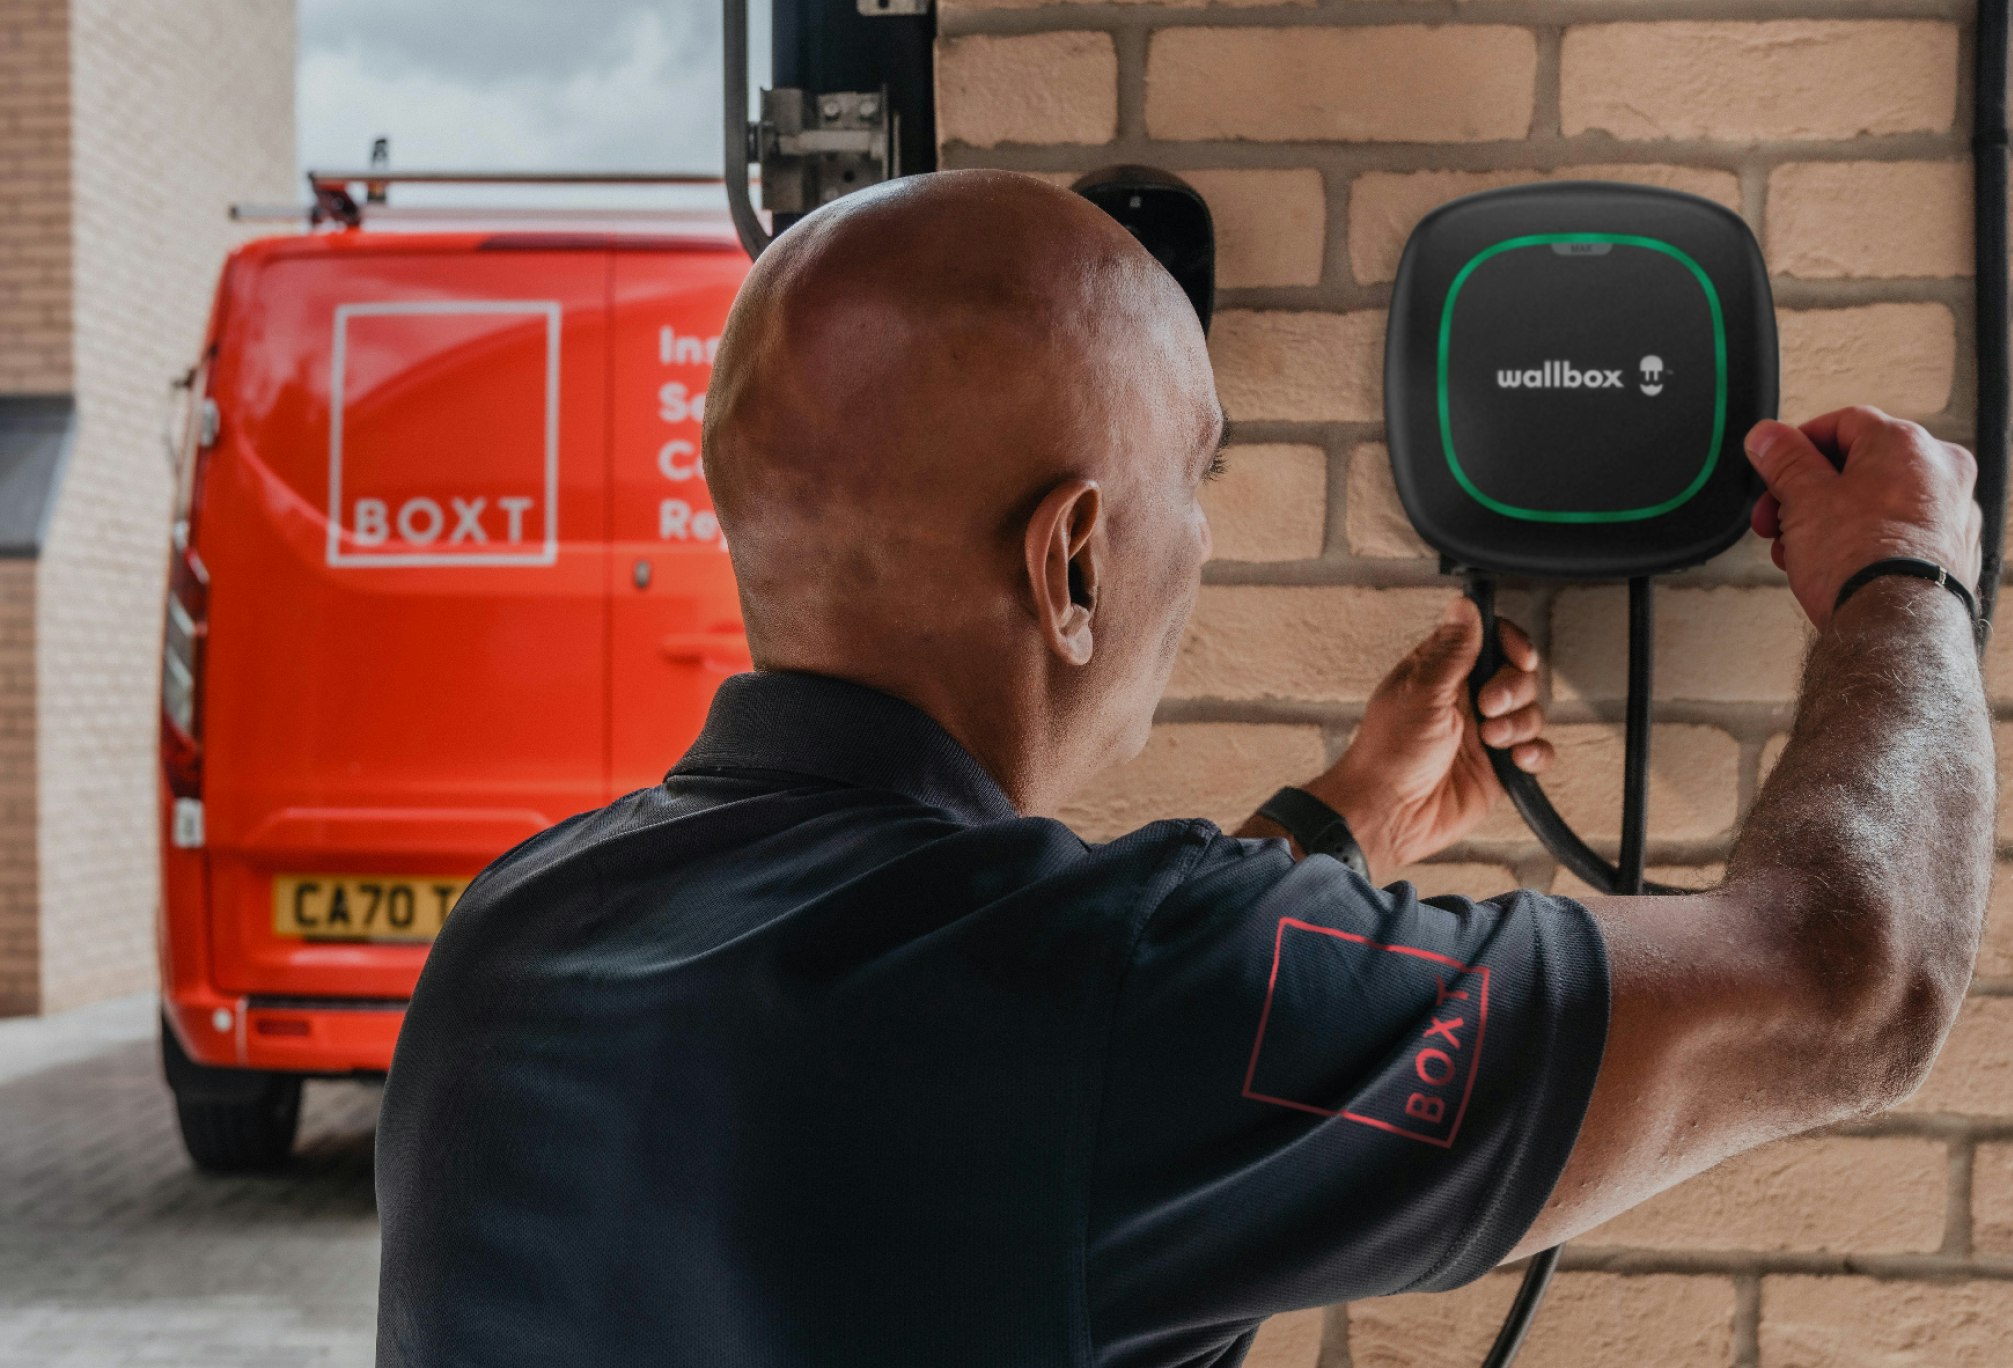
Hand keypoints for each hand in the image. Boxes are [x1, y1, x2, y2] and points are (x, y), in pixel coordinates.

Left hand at [1295, 596, 1551, 871]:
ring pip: (1530, 712)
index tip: (1518, 656)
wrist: (1389, 814)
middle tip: (1487, 708)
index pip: (1490, 640)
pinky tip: (1517, 759)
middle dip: (1513, 689)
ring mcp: (1485, 733)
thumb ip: (1451, 650)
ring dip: (1518, 724)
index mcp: (1442, 672)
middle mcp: (1466, 699)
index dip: (1511, 643)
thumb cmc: (1389, 754)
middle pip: (1518, 675)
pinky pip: (1536, 751)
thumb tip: (1465, 606)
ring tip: (1489, 741)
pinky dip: (1535, 753)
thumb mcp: (1421, 692)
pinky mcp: (1498, 767)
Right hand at [1746, 408, 1979, 629]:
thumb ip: (1783, 459)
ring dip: (1828, 519)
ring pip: (1876, 500)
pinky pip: (1897, 531)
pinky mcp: (1951, 550)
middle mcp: (1940, 470)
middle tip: (1778, 514)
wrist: (1896, 626)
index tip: (1774, 464)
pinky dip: (1862, 539)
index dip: (1797, 445)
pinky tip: (1832, 563)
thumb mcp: (1802, 498)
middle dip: (1807, 492)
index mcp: (1906, 444)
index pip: (1842, 422)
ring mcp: (1951, 512)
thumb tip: (1768, 437)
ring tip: (1799, 547)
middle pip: (1858, 465)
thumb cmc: (1863, 562)